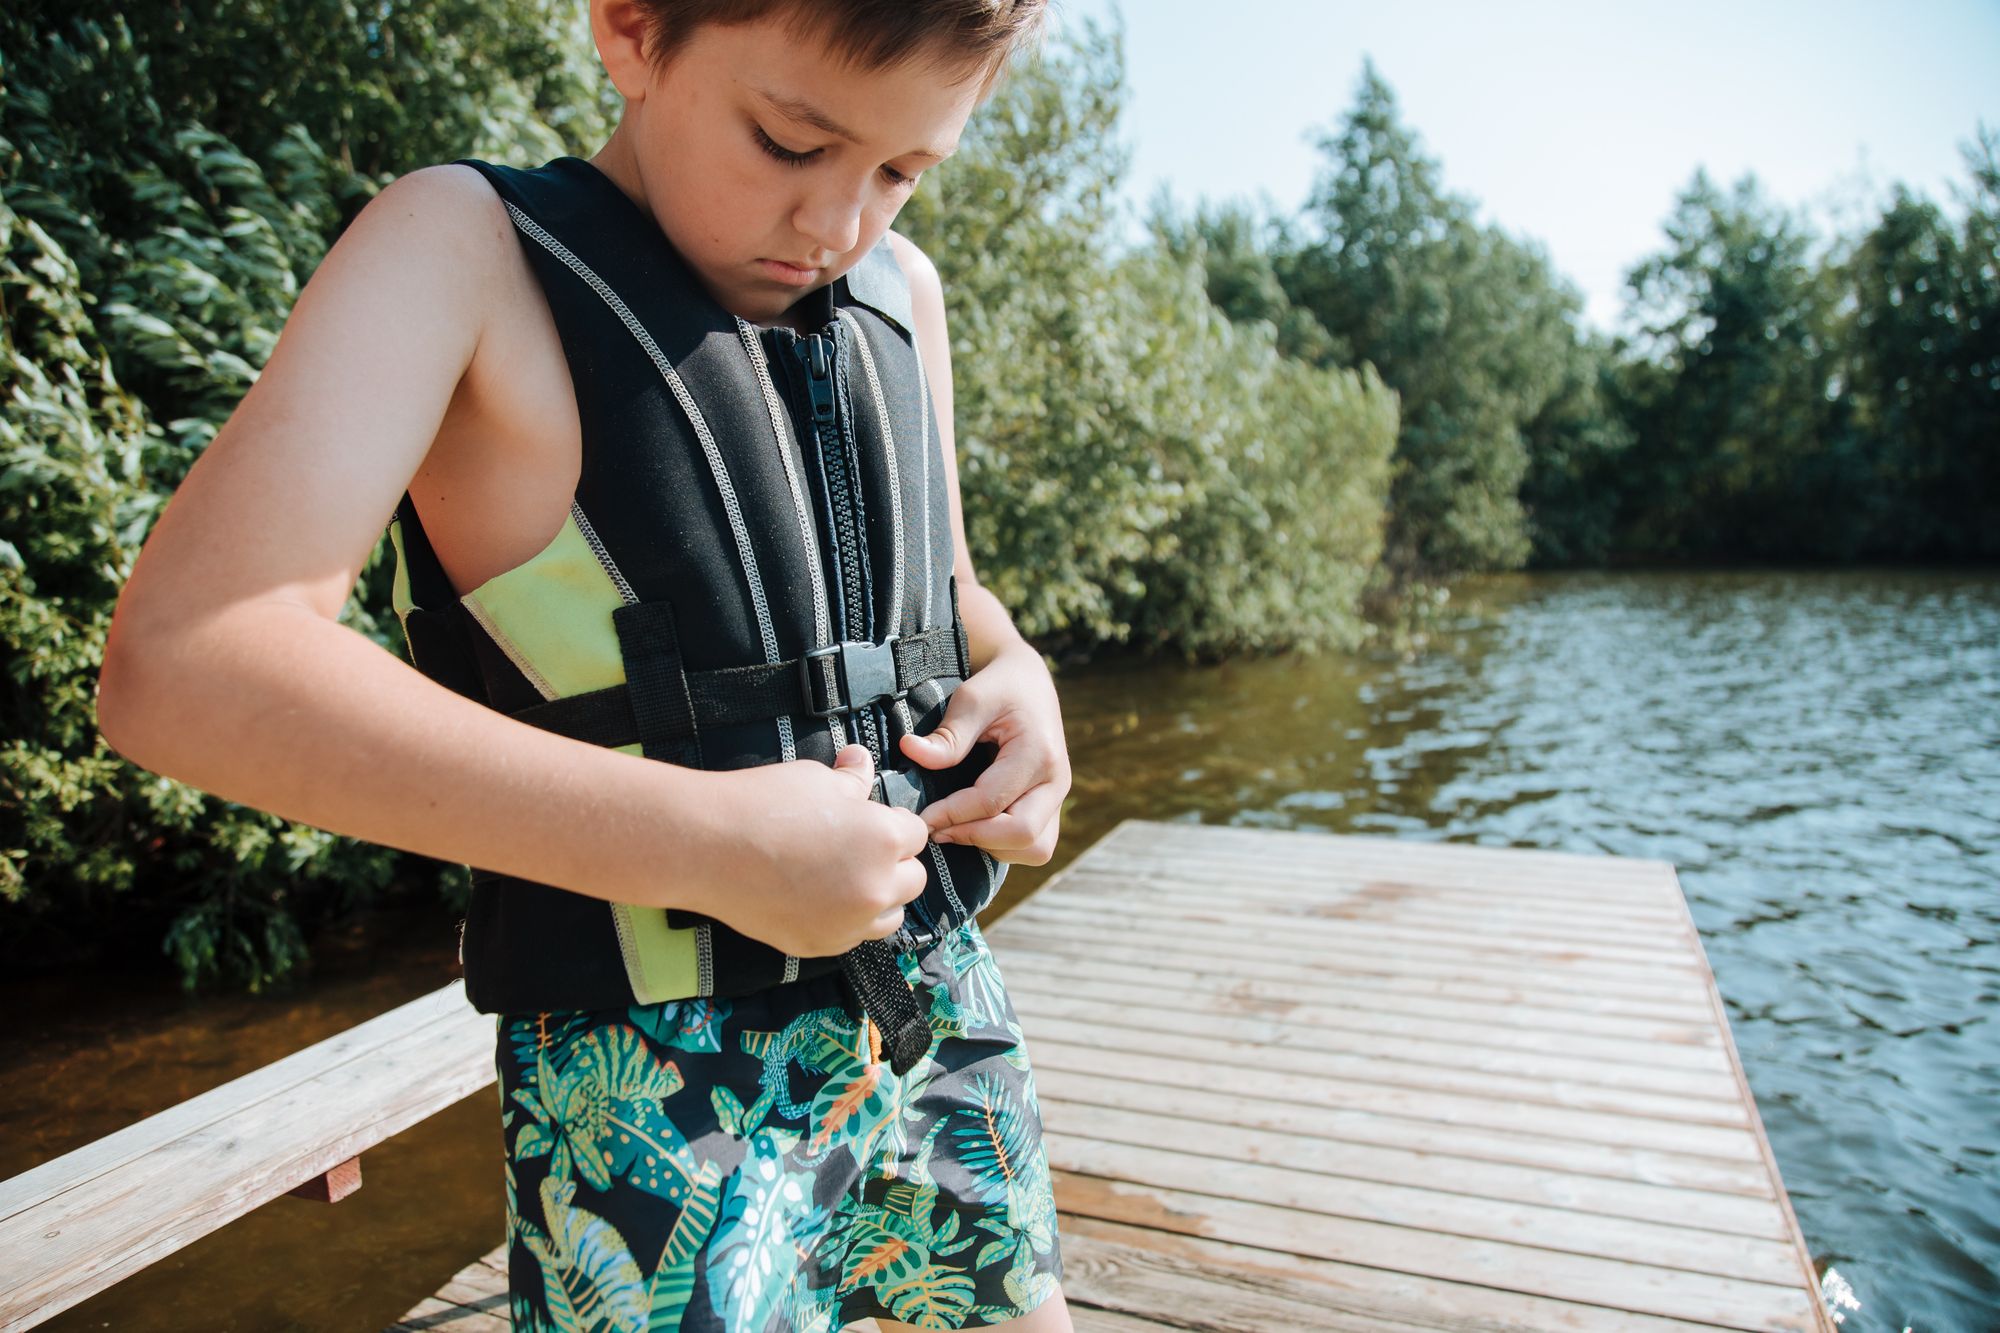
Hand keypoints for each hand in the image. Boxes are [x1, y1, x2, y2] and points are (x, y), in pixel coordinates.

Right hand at [698, 745, 929, 956]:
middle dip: (894, 862)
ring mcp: (849, 924)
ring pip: (890, 915)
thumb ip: (851, 780)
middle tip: (859, 848)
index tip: (871, 820)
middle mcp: (876, 888)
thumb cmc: (762, 803)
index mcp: (884, 840)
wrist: (707, 848)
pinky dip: (847, 920)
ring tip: (846, 877)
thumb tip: (862, 763)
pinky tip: (820, 899)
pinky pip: (853, 936)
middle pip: (913, 879)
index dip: (893, 823)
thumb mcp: (815, 778)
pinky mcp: (820, 945)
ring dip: (880, 896)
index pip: (916, 833)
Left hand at [898, 640, 1069, 864]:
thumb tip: (910, 752)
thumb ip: (948, 733)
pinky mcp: (1052, 806)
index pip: (992, 801)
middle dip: (975, 838)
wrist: (1028, 683)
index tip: (921, 818)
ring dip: (994, 847)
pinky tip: (976, 828)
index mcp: (1039, 752)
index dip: (952, 815)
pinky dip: (1005, 846)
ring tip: (957, 829)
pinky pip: (1036, 845)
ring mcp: (1058, 797)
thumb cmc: (999, 687)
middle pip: (1023, 835)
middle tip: (937, 830)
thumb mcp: (972, 698)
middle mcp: (1056, 781)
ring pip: (1035, 848)